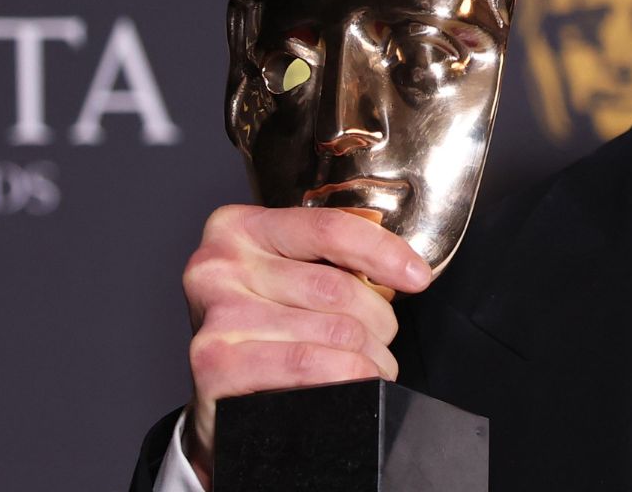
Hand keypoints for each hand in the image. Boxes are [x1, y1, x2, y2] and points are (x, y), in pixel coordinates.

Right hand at [180, 205, 431, 485]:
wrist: (215, 404)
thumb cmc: (263, 333)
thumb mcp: (286, 280)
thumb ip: (329, 261)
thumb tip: (404, 270)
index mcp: (240, 228)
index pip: (329, 228)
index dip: (384, 252)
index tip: (417, 277)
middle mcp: (218, 266)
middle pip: (336, 287)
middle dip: (380, 322)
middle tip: (383, 343)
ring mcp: (214, 316)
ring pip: (333, 331)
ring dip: (370, 359)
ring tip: (371, 370)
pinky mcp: (215, 365)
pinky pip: (307, 364)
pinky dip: (346, 380)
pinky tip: (352, 387)